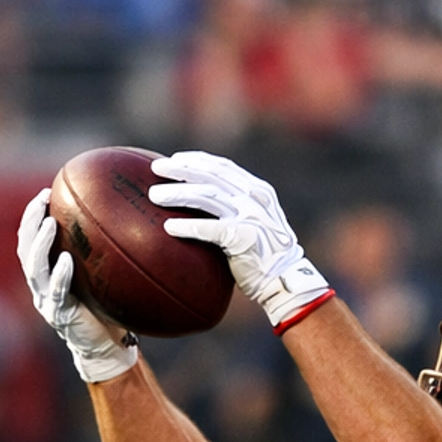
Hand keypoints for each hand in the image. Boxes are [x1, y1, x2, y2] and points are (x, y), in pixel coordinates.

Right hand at [16, 190, 139, 383]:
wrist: (107, 348)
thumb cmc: (107, 309)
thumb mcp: (102, 277)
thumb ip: (102, 253)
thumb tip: (126, 218)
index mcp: (47, 274)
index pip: (31, 239)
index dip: (32, 216)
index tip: (45, 193)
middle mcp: (41, 285)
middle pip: (25, 248)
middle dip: (30, 221)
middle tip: (41, 200)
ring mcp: (47, 301)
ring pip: (34, 267)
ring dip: (39, 243)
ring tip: (47, 223)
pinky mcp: (59, 316)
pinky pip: (57, 292)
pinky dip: (60, 275)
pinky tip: (66, 259)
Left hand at [147, 152, 331, 331]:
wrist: (285, 281)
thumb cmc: (264, 256)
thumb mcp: (256, 223)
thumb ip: (235, 209)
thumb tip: (199, 204)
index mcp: (258, 191)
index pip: (223, 167)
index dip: (198, 160)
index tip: (175, 159)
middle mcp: (255, 199)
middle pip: (212, 175)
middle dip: (181, 170)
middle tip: (156, 169)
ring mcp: (251, 217)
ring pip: (208, 196)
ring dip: (178, 194)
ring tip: (155, 196)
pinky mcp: (245, 238)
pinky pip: (211, 229)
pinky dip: (188, 226)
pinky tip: (168, 227)